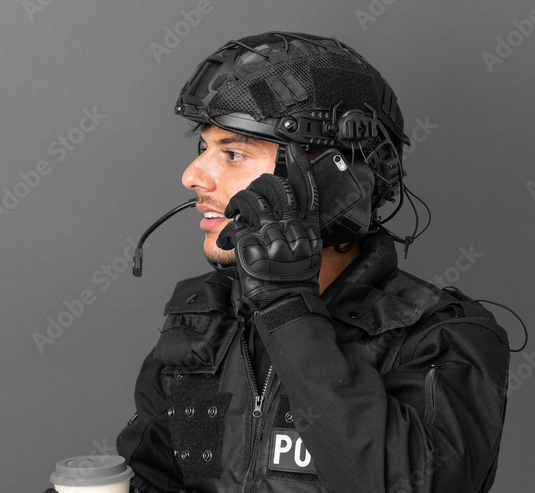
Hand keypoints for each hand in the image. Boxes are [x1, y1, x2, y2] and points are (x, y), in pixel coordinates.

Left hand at [216, 141, 321, 311]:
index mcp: (307, 227)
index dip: (301, 167)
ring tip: (234, 211)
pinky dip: (227, 232)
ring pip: (252, 201)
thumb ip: (299, 227)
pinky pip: (236, 226)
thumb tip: (290, 212)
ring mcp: (271, 236)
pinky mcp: (251, 247)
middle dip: (261, 183)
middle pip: (276, 189)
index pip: (307, 191)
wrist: (287, 302)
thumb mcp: (308, 250)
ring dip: (239, 203)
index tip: (295, 149)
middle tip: (254, 189)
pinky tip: (226, 238)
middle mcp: (291, 229)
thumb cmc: (295, 280)